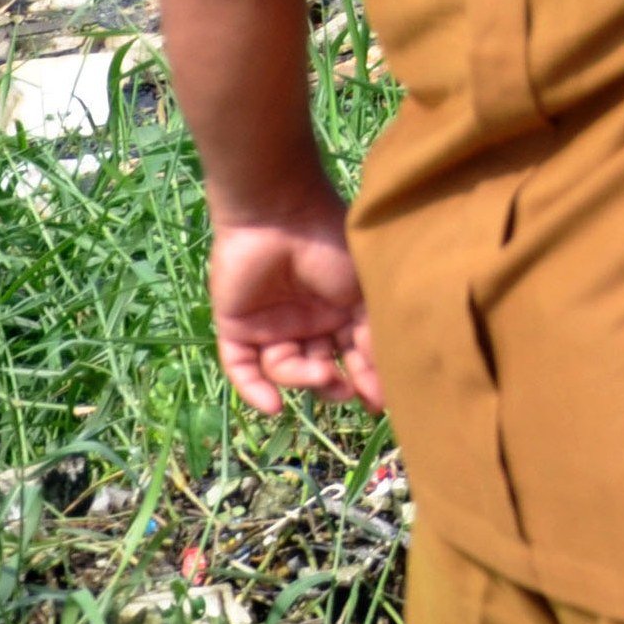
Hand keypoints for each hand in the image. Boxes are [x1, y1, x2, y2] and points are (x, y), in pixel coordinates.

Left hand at [205, 210, 383, 416]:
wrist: (281, 216)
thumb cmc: (331, 246)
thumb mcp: (364, 292)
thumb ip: (371, 332)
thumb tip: (388, 374)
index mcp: (339, 312)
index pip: (352, 354)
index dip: (365, 379)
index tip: (380, 402)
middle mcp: (305, 324)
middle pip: (319, 367)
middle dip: (336, 384)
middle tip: (352, 393)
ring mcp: (270, 328)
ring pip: (285, 369)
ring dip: (304, 379)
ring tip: (323, 374)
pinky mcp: (236, 328)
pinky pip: (242, 368)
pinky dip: (255, 390)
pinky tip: (274, 407)